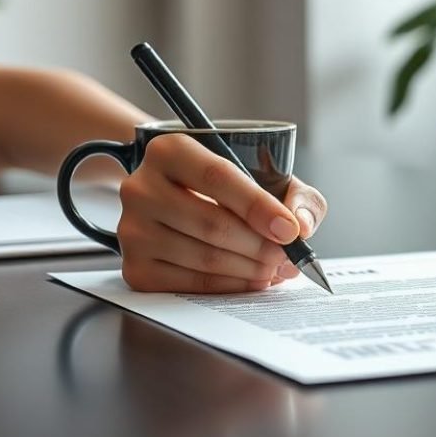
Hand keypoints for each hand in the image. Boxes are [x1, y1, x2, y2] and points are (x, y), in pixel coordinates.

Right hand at [117, 134, 327, 292]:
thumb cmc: (228, 185)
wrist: (177, 196)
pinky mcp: (134, 267)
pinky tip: (252, 279)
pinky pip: (189, 285)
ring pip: (203, 257)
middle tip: (289, 257)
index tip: (290, 230)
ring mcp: (132, 229)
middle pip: (211, 224)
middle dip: (261, 246)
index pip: (218, 177)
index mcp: (170, 150)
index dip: (258, 207)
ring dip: (250, 269)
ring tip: (276, 268)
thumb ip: (295, 194)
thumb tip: (303, 225)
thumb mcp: (265, 173)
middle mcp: (141, 187)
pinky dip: (229, 286)